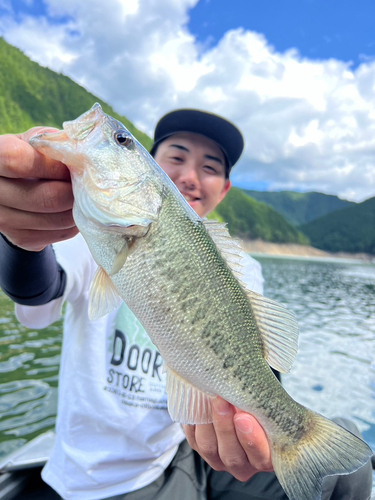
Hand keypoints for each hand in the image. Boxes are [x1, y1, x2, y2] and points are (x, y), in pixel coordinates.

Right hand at [0, 127, 77, 250]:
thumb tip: (80, 156)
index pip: (18, 161)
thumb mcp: (32, 143)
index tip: (69, 166)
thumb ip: (51, 144)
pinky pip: (60, 232)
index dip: (52, 165)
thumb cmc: (27, 158)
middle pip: (46, 197)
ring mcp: (5, 220)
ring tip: (81, 196)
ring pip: (58, 219)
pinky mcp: (22, 238)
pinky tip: (72, 209)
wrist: (11, 190)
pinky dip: (74, 222)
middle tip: (84, 183)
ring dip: (78, 207)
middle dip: (74, 190)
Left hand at [182, 396, 272, 481]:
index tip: (244, 417)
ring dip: (207, 421)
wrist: (241, 405)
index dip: (252, 439)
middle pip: (232, 455)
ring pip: (209, 447)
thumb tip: (249, 393)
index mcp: (266, 457)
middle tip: (222, 401)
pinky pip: (193, 438)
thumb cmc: (259, 407)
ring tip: (208, 397)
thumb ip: (261, 408)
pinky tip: (196, 401)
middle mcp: (243, 465)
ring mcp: (219, 459)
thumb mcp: (267, 409)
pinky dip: (194, 419)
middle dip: (225, 427)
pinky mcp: (200, 449)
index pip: (261, 456)